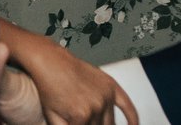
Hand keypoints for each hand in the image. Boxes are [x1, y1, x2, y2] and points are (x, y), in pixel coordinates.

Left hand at [0, 26, 133, 124]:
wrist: (49, 61)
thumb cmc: (47, 87)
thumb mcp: (51, 116)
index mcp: (81, 116)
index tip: (76, 123)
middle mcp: (97, 106)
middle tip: (84, 120)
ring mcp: (105, 95)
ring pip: (111, 123)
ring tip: (95, 122)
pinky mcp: (111, 85)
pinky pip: (128, 106)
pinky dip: (133, 118)